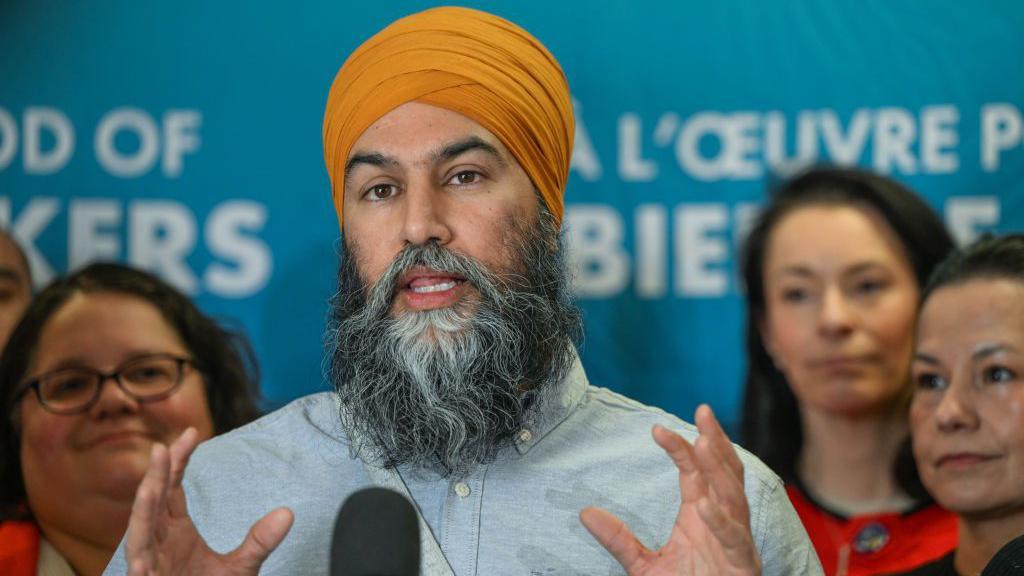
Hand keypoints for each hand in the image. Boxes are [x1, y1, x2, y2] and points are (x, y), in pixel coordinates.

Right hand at [125, 427, 293, 574]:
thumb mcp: (241, 568)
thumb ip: (259, 541)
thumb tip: (288, 512)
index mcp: (174, 534)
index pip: (171, 490)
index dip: (178, 462)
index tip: (192, 433)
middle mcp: (157, 546)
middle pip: (152, 504)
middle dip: (156, 477)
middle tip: (164, 448)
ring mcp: (150, 567)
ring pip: (139, 536)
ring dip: (142, 512)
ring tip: (148, 488)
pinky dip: (139, 568)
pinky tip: (141, 562)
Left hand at [580, 405, 760, 575]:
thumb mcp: (644, 566)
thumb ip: (619, 540)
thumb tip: (585, 513)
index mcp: (702, 515)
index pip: (694, 472)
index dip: (680, 448)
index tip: (656, 429)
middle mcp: (722, 521)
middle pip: (725, 472)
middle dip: (716, 441)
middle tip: (703, 411)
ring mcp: (735, 542)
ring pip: (734, 498)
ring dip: (720, 470)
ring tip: (702, 444)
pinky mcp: (743, 565)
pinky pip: (734, 538)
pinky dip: (721, 522)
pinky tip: (703, 506)